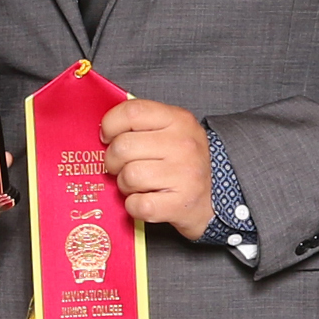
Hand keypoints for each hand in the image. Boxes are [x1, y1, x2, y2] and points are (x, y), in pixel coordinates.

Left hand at [100, 97, 214, 234]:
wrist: (214, 197)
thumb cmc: (184, 163)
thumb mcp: (172, 131)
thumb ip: (142, 124)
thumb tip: (104, 129)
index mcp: (179, 120)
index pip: (132, 112)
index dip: (110, 124)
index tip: (108, 136)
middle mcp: (183, 145)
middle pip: (123, 147)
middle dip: (113, 161)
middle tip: (120, 167)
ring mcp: (184, 175)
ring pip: (128, 176)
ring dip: (125, 185)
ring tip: (137, 185)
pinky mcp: (179, 204)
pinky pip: (137, 204)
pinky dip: (133, 206)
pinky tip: (144, 200)